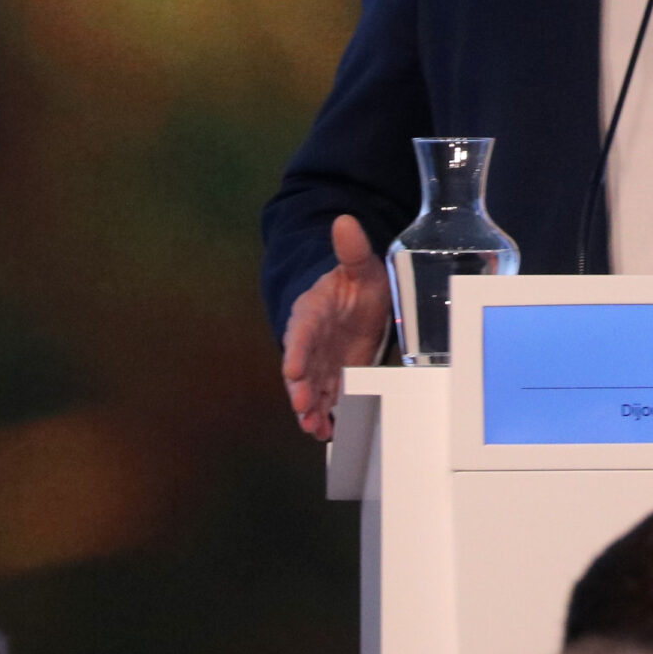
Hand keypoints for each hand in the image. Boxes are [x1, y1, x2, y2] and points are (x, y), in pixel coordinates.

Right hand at [281, 215, 392, 440]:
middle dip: (301, 390)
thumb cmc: (355, 282)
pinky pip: (328, 398)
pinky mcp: (335, 377)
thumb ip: (351, 249)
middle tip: (303, 409)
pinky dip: (328, 414)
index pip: (301, 331)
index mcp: (313, 311)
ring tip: (315, 428)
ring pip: (312, 388)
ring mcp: (321, 362)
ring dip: (312, 409)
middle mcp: (311, 341)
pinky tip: (330, 432)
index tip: (293, 369)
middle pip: (302, 367)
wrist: (355, 299)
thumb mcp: (359, 264)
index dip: (297, 351)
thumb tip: (344, 221)